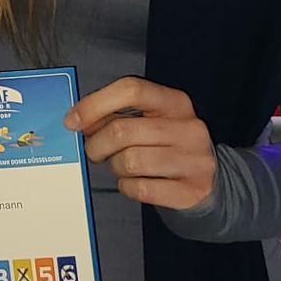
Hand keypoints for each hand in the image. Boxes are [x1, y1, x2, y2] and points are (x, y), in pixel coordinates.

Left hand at [66, 77, 217, 211]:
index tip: (72, 120)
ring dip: (114, 166)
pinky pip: (140, 189)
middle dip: (97, 144)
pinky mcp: (190, 191)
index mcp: (176, 102)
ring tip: (120, 165)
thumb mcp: (150, 121)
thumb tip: (79, 120)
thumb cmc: (167, 147)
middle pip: (123, 130)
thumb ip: (117, 115)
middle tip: (94, 151)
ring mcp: (193, 160)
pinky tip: (134, 182)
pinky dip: (127, 187)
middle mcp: (189, 128)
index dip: (95, 104)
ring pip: (129, 162)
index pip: (131, 89)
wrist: (208, 183)